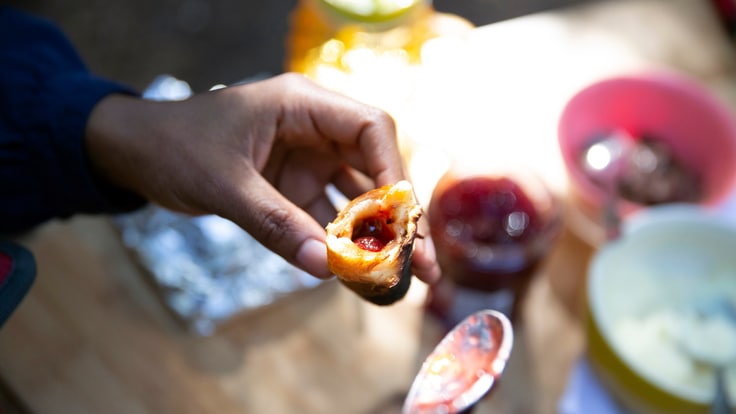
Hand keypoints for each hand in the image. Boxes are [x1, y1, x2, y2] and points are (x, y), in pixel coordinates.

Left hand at [85, 73, 439, 283]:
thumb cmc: (174, 148)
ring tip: (408, 275)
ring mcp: (307, 159)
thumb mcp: (224, 185)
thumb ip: (274, 223)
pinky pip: (330, 214)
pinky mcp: (295, 185)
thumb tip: (325, 268)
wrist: (135, 153)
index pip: (369, 128)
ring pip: (358, 195)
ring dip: (381, 234)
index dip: (394, 172)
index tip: (403, 220)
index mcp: (301, 104)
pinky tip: (363, 271)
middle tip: (423, 261)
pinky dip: (346, 242)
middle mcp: (314, 128)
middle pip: (375, 166)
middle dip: (399, 215)